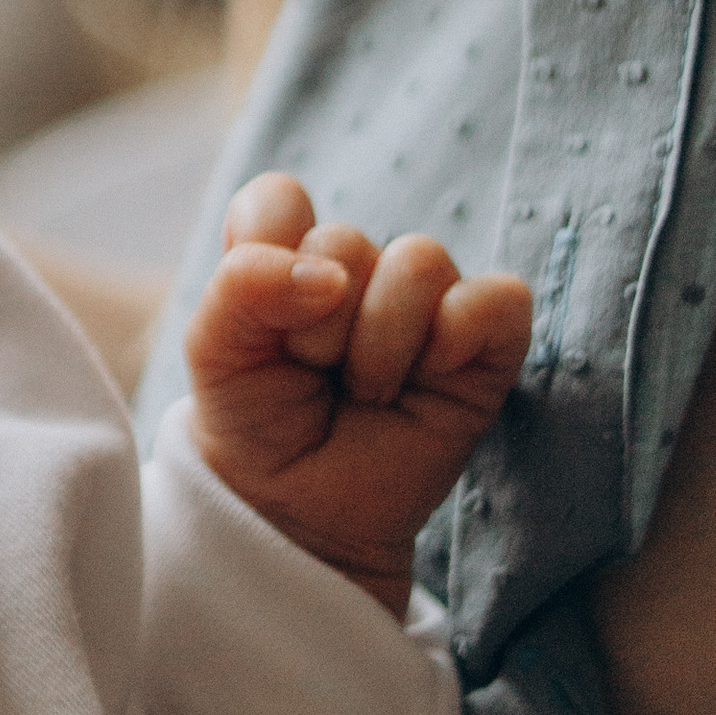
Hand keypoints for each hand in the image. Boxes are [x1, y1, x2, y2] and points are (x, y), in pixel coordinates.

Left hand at [185, 171, 531, 611]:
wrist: (302, 514)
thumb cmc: (258, 424)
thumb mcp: (216, 353)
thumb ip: (241, 289)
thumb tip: (329, 279)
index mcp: (289, 253)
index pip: (278, 200)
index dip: (264, 257)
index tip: (263, 330)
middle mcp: (360, 268)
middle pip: (344, 241)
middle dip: (318, 327)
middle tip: (316, 377)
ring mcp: (427, 303)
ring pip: (419, 261)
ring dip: (381, 343)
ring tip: (366, 392)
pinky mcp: (486, 344)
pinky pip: (499, 299)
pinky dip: (460, 334)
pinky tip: (429, 377)